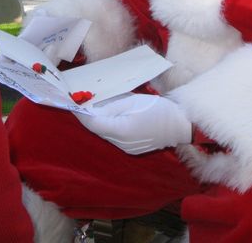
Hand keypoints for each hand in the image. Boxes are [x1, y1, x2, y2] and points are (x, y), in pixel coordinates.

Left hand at [73, 94, 190, 154]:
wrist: (180, 125)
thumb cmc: (158, 110)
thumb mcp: (133, 101)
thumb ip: (110, 106)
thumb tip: (92, 107)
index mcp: (121, 130)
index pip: (93, 123)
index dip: (80, 113)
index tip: (71, 103)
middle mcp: (121, 143)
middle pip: (98, 129)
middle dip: (89, 116)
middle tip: (82, 101)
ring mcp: (127, 148)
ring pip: (106, 133)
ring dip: (100, 121)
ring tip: (97, 106)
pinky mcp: (132, 149)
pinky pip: (115, 136)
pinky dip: (111, 126)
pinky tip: (114, 116)